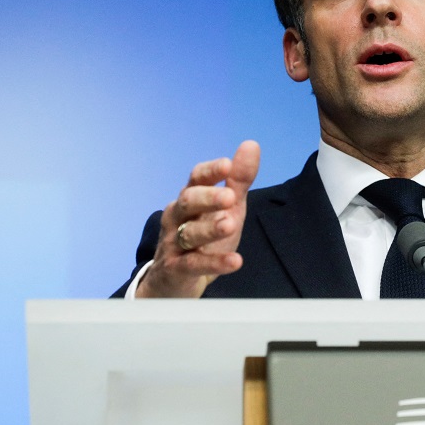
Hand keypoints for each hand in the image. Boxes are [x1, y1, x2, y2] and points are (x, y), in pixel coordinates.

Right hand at [137, 140, 260, 297]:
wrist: (175, 280)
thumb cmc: (204, 236)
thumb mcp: (227, 207)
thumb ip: (238, 180)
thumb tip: (251, 145)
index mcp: (190, 198)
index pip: (196, 178)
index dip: (210, 172)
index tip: (227, 165)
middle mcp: (177, 217)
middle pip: (187, 202)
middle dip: (207, 198)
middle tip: (230, 197)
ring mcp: (174, 243)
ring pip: (189, 233)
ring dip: (209, 229)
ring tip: (230, 224)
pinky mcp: (176, 268)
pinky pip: (193, 264)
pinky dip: (214, 263)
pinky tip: (235, 261)